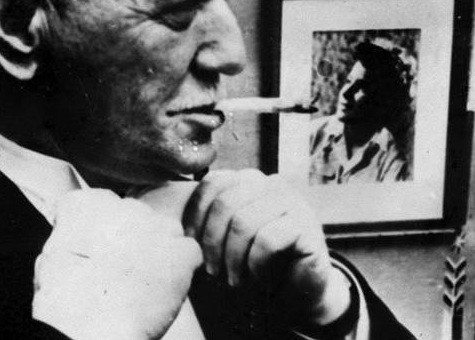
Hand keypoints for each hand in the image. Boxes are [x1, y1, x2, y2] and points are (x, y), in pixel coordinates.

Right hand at [33, 189, 202, 339]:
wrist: (92, 322)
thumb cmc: (65, 297)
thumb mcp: (50, 255)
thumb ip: (68, 234)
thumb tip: (73, 234)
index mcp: (88, 203)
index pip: (103, 204)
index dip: (104, 231)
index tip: (100, 251)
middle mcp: (125, 205)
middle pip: (136, 216)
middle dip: (132, 238)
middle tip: (121, 271)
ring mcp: (156, 225)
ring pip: (166, 230)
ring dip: (159, 249)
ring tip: (144, 281)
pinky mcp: (180, 251)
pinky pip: (189, 251)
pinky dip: (183, 267)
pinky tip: (166, 286)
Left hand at [183, 169, 352, 326]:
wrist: (299, 293)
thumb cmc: (253, 266)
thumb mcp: (224, 241)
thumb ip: (204, 225)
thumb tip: (168, 226)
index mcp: (248, 181)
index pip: (212, 183)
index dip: (196, 216)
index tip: (191, 249)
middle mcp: (271, 184)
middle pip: (226, 203)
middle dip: (212, 242)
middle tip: (212, 272)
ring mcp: (292, 201)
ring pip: (245, 221)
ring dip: (232, 258)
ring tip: (233, 280)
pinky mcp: (307, 225)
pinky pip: (268, 239)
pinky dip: (255, 264)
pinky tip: (258, 278)